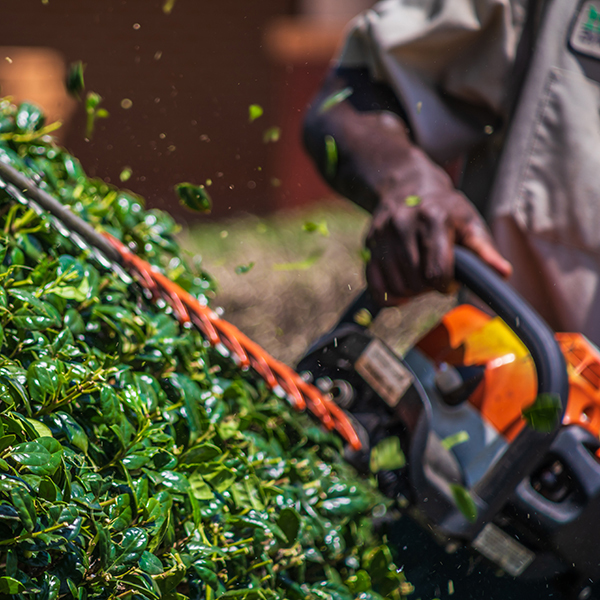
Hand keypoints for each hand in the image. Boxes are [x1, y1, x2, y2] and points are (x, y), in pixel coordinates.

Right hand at [365, 149, 511, 304]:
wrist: (408, 185)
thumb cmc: (446, 209)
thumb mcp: (470, 222)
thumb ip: (485, 250)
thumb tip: (503, 274)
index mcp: (433, 219)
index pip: (436, 272)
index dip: (446, 285)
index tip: (450, 280)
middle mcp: (403, 224)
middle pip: (416, 282)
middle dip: (429, 287)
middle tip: (435, 275)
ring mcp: (382, 234)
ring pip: (396, 286)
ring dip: (411, 292)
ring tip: (420, 276)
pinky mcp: (368, 243)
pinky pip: (374, 285)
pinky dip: (388, 295)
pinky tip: (400, 289)